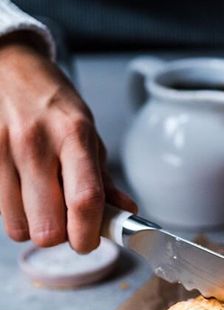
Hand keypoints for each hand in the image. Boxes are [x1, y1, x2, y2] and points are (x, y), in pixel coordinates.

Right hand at [0, 35, 135, 252]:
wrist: (8, 68)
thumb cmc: (54, 105)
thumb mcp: (88, 134)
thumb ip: (104, 180)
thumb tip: (126, 213)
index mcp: (73, 136)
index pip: (84, 200)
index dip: (88, 235)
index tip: (90, 242)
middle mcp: (35, 144)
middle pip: (47, 228)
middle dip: (60, 235)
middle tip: (67, 221)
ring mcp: (1, 151)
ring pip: (18, 228)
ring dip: (34, 226)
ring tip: (42, 202)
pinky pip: (0, 212)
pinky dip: (15, 212)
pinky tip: (23, 190)